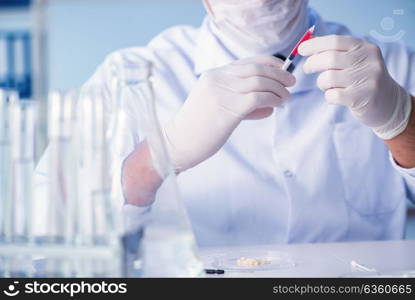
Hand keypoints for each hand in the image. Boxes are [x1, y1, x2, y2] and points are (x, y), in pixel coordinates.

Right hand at [163, 55, 295, 172]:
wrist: (178, 143)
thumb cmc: (198, 129)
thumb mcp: (216, 107)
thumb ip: (240, 102)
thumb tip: (270, 105)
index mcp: (213, 75)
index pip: (247, 62)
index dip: (269, 62)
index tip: (282, 68)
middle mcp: (218, 79)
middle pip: (256, 69)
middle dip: (279, 73)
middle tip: (291, 82)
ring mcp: (222, 92)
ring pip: (260, 81)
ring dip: (278, 88)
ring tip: (286, 96)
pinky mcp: (228, 108)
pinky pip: (259, 97)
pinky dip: (273, 98)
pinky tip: (277, 104)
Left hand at [299, 35, 411, 139]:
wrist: (388, 102)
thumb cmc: (363, 79)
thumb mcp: (355, 59)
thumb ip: (335, 51)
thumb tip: (308, 43)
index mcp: (365, 47)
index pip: (335, 41)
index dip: (315, 45)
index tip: (301, 50)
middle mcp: (368, 61)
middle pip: (329, 59)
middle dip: (312, 63)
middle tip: (307, 68)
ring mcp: (367, 79)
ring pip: (328, 78)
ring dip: (322, 83)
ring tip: (328, 86)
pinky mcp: (362, 98)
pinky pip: (332, 95)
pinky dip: (328, 96)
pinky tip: (335, 96)